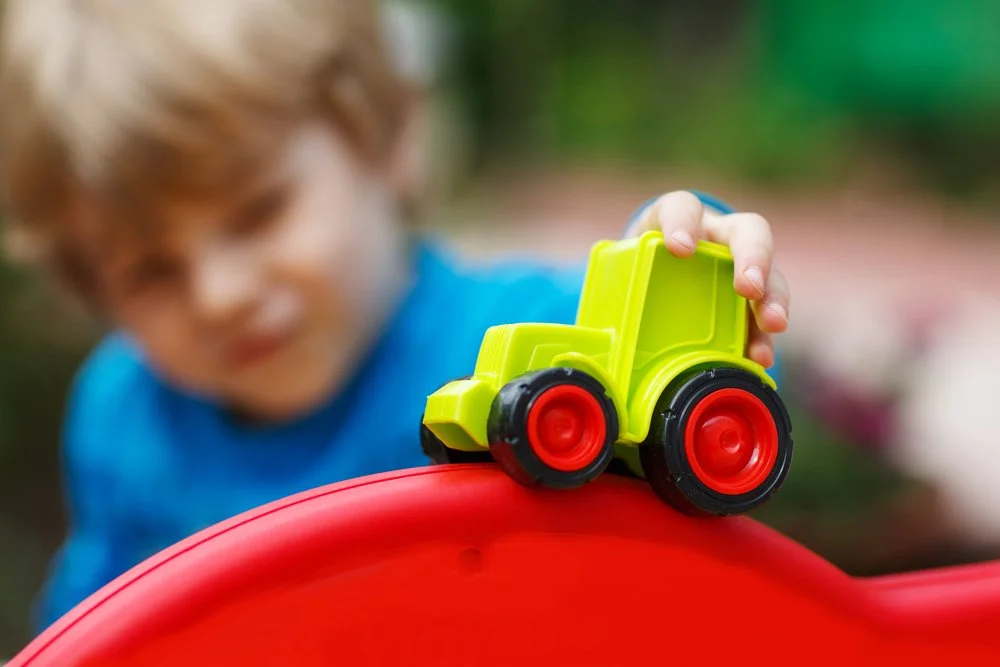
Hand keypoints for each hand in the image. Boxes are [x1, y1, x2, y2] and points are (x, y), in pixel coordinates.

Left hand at [625, 190, 788, 367]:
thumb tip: (585, 347)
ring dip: (774, 300)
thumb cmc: (636, 270)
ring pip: (771, 272)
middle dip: (753, 259)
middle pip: (747, 232)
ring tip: (771, 328)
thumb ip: (610, 293)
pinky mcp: (751, 299)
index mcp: (676, 220)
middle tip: (749, 289)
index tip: (679, 248)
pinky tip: (759, 360)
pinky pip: (765, 313)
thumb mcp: (620, 272)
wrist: (651, 275)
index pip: (681, 207)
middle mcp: (716, 235)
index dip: (683, 222)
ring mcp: (740, 266)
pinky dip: (764, 337)